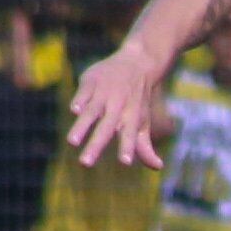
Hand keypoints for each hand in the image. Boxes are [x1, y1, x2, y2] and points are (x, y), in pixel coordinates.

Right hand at [67, 39, 167, 168]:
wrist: (138, 63)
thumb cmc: (138, 101)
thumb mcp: (143, 122)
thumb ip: (145, 147)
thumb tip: (158, 167)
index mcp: (131, 118)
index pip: (130, 136)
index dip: (127, 148)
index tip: (125, 162)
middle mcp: (119, 107)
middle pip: (106, 129)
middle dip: (96, 146)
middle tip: (85, 163)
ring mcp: (104, 93)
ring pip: (92, 112)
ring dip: (82, 127)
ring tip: (72, 142)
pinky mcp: (91, 81)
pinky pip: (84, 92)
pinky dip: (80, 101)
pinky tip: (75, 111)